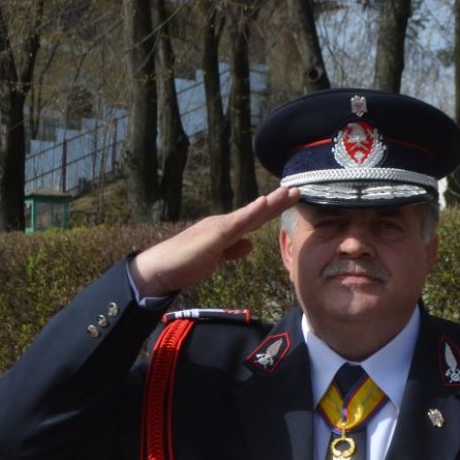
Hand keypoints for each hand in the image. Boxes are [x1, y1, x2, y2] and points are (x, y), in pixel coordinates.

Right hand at [129, 187, 299, 295]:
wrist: (161, 268)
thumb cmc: (185, 264)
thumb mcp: (216, 259)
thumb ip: (232, 250)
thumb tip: (250, 244)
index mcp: (227, 231)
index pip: (255, 219)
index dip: (274, 210)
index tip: (291, 200)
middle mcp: (225, 224)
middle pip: (257, 212)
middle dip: (278, 202)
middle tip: (299, 190)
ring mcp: (220, 227)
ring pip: (251, 213)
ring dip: (271, 203)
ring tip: (289, 192)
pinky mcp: (215, 234)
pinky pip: (238, 222)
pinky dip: (252, 212)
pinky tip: (265, 203)